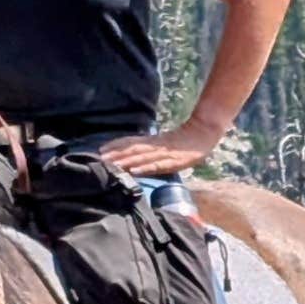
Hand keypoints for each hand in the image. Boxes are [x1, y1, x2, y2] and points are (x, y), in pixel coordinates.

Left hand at [101, 128, 218, 178]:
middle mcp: (156, 145)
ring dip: (125, 161)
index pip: (131, 142)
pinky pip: (157, 165)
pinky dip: (145, 168)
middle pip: (133, 149)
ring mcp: (165, 153)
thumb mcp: (165, 142)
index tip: (99, 150)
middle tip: (100, 159)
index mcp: (153, 141)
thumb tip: (134, 155)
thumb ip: (151, 147)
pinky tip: (134, 171)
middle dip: (116, 154)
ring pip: (142, 157)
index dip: (115, 145)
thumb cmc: (185, 140)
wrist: (205, 133)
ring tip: (111, 165)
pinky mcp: (175, 161)